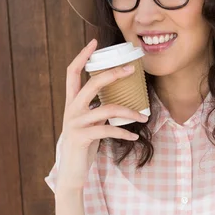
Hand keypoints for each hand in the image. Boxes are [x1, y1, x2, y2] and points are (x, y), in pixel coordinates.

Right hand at [56, 39, 148, 191]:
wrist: (72, 172)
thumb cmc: (84, 145)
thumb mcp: (90, 123)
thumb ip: (98, 110)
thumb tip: (118, 101)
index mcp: (72, 102)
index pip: (72, 72)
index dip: (82, 55)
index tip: (94, 42)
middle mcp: (71, 109)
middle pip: (92, 84)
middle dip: (113, 74)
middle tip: (131, 69)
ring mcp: (75, 123)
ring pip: (107, 109)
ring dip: (129, 112)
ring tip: (143, 117)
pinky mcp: (82, 137)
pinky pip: (108, 130)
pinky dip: (124, 133)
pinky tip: (134, 136)